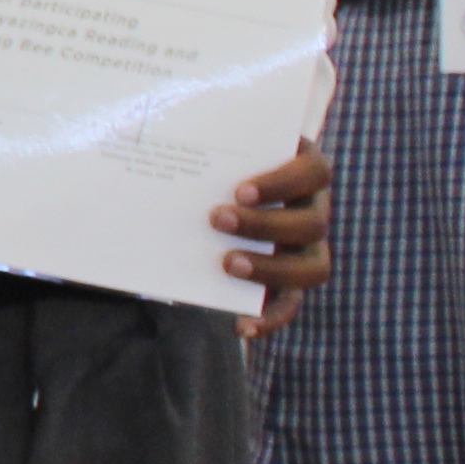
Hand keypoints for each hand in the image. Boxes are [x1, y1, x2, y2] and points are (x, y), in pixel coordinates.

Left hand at [209, 141, 336, 338]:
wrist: (206, 194)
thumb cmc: (211, 159)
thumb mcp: (209, 144)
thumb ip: (197, 139)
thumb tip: (149, 138)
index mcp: (303, 169)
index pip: (315, 171)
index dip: (283, 182)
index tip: (239, 191)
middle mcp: (313, 209)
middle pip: (313, 223)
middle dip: (264, 225)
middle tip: (216, 219)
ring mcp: (306, 247)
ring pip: (312, 267)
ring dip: (270, 268)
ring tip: (227, 263)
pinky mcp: (289, 280)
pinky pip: (290, 304)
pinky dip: (269, 317)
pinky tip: (240, 326)